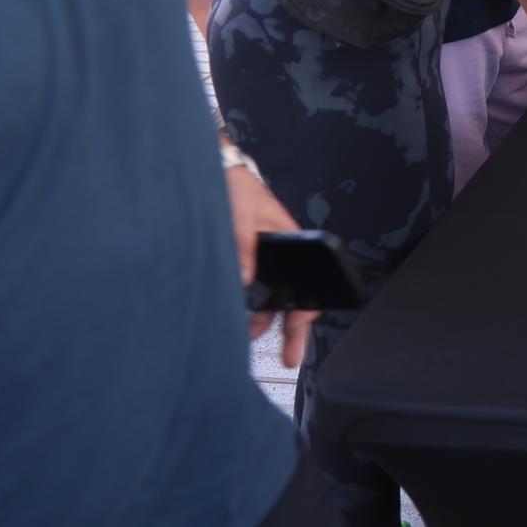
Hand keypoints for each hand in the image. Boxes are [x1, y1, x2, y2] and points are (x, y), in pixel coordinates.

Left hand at [225, 162, 317, 367]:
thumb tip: (246, 279)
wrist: (217, 171)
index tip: (299, 331)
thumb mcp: (241, 214)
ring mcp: (265, 258)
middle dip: (294, 328)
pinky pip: (256, 289)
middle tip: (290, 356)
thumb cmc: (237, 186)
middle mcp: (282, 253)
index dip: (305, 310)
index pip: (309, 282)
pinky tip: (242, 317)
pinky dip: (253, 307)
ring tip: (256, 339)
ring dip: (268, 319)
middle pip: (295, 295)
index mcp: (292, 238)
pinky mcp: (247, 259)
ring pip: (275, 295)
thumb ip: (243, 245)